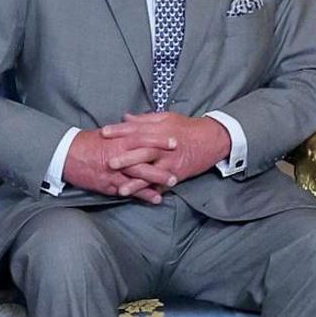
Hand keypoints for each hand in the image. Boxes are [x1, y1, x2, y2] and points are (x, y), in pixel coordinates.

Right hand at [62, 127, 171, 201]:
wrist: (66, 156)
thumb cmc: (87, 143)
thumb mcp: (106, 134)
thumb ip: (123, 131)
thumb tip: (136, 125)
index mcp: (118, 140)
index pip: (142, 137)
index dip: (159, 140)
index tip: (174, 141)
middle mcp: (118, 155)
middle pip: (145, 157)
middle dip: (163, 161)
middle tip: (180, 163)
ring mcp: (114, 171)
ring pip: (140, 175)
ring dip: (157, 179)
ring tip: (173, 182)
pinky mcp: (109, 184)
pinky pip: (129, 190)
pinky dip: (143, 194)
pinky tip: (156, 198)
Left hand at [100, 111, 230, 192]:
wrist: (211, 140)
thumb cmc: (187, 127)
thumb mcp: (166, 118)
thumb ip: (144, 120)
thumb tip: (125, 117)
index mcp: (159, 130)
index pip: (135, 130)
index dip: (119, 131)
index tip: (103, 132)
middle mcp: (163, 147)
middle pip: (142, 153)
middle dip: (125, 159)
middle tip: (108, 163)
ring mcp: (170, 163)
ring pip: (150, 173)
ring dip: (136, 183)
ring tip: (121, 190)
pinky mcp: (176, 175)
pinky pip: (162, 186)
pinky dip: (152, 193)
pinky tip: (140, 199)